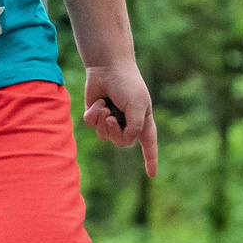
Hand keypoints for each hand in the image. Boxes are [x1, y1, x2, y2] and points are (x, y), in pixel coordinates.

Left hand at [82, 62, 157, 177]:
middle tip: (112, 117)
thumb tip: (125, 140)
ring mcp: (111, 119)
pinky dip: (93, 114)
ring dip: (102, 121)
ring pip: (104, 135)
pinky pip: (91, 125)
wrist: (107, 67)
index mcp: (143, 121)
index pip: (149, 145)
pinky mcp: (95, 114)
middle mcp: (127, 123)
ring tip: (105, 106)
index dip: (151, 160)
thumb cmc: (127, 84)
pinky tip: (98, 102)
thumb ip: (135, 127)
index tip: (152, 175)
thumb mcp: (138, 106)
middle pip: (121, 143)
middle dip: (114, 131)